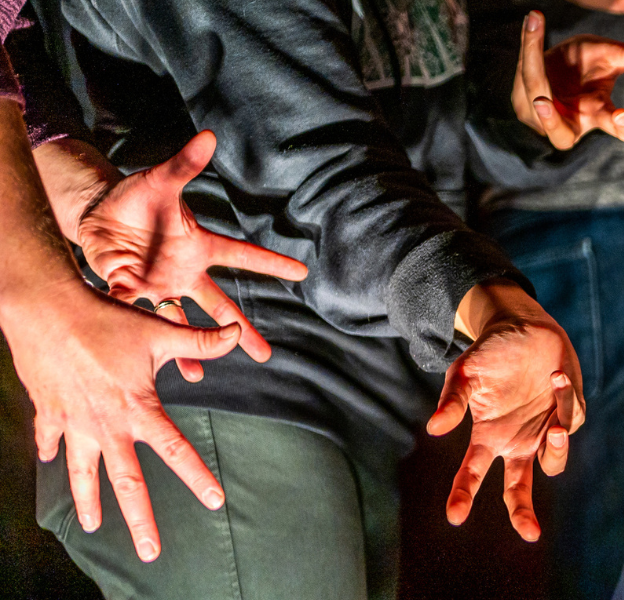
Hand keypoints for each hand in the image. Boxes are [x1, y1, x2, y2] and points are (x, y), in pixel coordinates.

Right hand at [10, 283, 244, 562]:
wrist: (46, 311)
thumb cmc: (105, 320)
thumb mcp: (158, 333)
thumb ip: (200, 342)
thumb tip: (235, 335)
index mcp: (138, 410)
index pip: (176, 450)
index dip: (197, 477)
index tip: (215, 501)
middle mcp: (107, 425)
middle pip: (127, 482)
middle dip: (140, 519)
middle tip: (151, 552)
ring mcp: (74, 422)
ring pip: (83, 473)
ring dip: (88, 501)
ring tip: (95, 528)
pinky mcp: (48, 412)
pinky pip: (49, 439)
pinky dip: (51, 450)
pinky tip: (52, 463)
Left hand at [75, 130, 309, 381]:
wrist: (97, 215)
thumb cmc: (134, 197)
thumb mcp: (159, 181)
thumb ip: (184, 165)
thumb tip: (208, 136)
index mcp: (199, 245)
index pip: (242, 256)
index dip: (271, 263)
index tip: (301, 273)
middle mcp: (185, 271)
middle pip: (221, 305)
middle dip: (243, 330)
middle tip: (267, 354)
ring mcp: (162, 286)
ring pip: (187, 323)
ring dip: (198, 348)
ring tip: (202, 375)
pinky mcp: (135, 294)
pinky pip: (147, 322)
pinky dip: (155, 343)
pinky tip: (166, 368)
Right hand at [427, 279, 584, 540]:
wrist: (527, 330)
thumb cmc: (489, 354)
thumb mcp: (465, 373)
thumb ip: (452, 401)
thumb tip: (434, 429)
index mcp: (488, 437)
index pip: (472, 473)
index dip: (463, 495)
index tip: (455, 516)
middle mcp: (516, 441)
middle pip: (518, 489)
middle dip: (522, 512)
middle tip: (530, 533)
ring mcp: (543, 431)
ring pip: (553, 462)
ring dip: (556, 449)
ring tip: (553, 429)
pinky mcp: (569, 416)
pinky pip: (571, 421)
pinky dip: (565, 401)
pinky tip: (556, 377)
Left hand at [514, 11, 623, 149]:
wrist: (561, 65)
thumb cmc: (591, 66)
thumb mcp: (611, 58)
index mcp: (600, 115)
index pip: (616, 128)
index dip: (622, 127)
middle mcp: (571, 123)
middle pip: (561, 133)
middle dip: (551, 121)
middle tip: (542, 102)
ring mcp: (543, 117)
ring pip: (535, 91)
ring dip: (533, 60)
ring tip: (536, 23)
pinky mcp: (523, 101)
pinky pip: (524, 72)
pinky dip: (530, 42)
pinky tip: (535, 18)